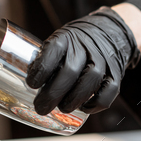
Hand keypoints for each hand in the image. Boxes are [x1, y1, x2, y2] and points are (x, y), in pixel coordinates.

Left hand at [26, 6, 140, 114]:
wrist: (110, 31)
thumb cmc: (76, 42)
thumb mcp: (60, 40)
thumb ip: (46, 59)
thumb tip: (23, 85)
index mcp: (66, 38)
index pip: (52, 52)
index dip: (41, 70)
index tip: (32, 84)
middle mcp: (85, 48)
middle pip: (69, 72)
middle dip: (52, 94)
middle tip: (41, 107)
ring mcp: (103, 61)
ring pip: (90, 83)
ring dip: (73, 100)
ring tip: (62, 108)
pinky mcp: (116, 74)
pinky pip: (108, 94)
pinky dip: (95, 105)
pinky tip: (84, 108)